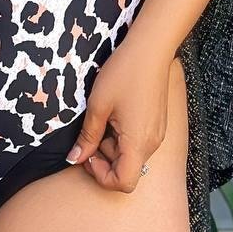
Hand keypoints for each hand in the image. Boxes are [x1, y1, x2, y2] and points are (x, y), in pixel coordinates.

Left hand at [67, 37, 172, 191]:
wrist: (150, 49)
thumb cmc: (124, 73)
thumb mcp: (98, 106)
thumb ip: (87, 137)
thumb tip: (75, 158)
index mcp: (138, 143)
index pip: (123, 183)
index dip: (101, 175)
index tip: (88, 154)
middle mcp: (152, 144)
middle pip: (126, 169)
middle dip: (104, 157)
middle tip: (91, 132)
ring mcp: (157, 134)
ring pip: (131, 154)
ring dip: (112, 144)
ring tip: (103, 116)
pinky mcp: (158, 124)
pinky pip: (138, 141)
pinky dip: (123, 135)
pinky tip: (115, 112)